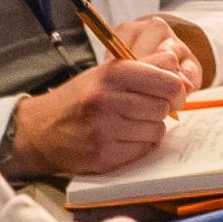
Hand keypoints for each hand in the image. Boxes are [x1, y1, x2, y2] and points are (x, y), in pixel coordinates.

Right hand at [0, 46, 189, 178]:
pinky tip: (122, 138)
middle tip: (142, 108)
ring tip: (128, 123)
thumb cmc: (80, 98)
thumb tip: (181, 73)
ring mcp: (106, 129)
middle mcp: (107, 100)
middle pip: (164, 106)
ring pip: (157, 129)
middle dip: (159, 108)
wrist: (41, 129)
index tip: (169, 92)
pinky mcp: (105, 154)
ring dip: (149, 128)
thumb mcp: (106, 72)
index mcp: (111, 73)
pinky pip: (145, 149)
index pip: (169, 80)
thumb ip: (145, 66)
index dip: (174, 88)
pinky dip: (139, 144)